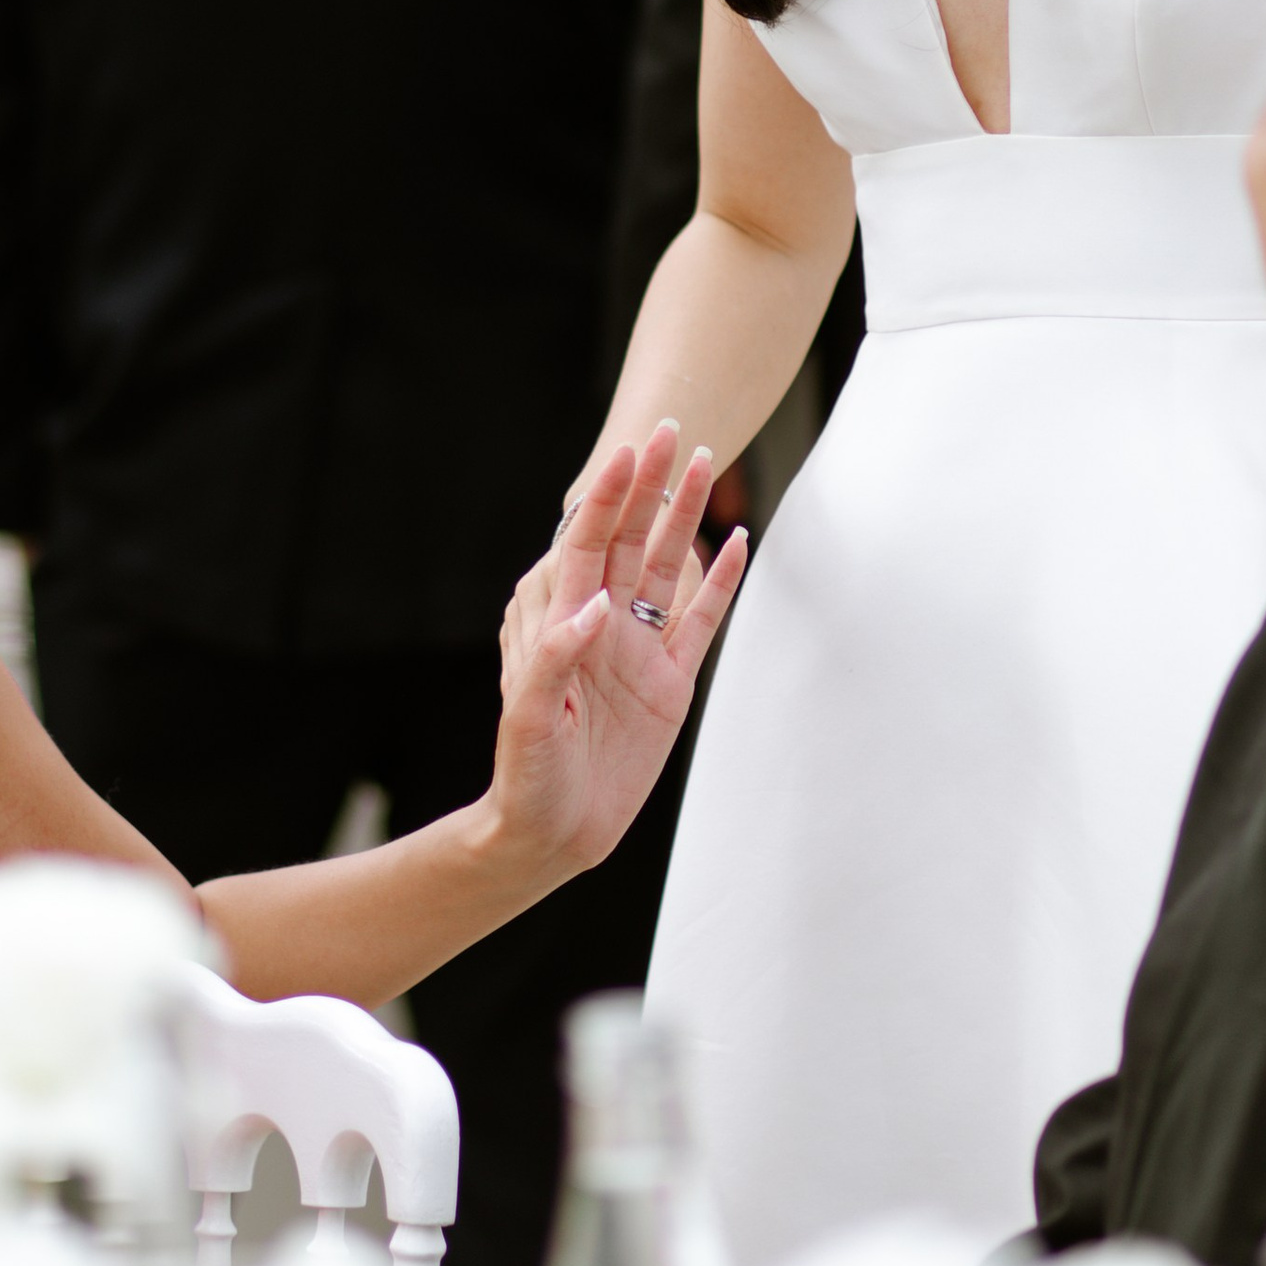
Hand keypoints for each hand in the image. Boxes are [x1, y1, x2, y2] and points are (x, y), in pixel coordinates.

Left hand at [490, 424, 747, 882]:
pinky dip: (720, 583)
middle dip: (650, 487)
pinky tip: (739, 543)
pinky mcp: (670, 683)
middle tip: (671, 433)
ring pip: (666, 570)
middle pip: (628, 540)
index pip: (585, 545)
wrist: (553, 832)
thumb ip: (552, 658)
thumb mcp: (529, 719)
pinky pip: (701, 622)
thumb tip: (594, 608)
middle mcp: (601, 626)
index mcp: (561, 623)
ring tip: (707, 466)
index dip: (608, 499)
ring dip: (685, 520)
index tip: (630, 454)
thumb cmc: (526, 775)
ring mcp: (638, 651)